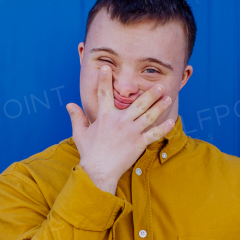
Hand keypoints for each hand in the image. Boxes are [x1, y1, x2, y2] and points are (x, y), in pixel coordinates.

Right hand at [66, 67, 175, 193]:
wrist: (99, 171)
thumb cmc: (89, 152)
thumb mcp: (80, 133)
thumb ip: (77, 117)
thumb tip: (69, 105)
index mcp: (104, 116)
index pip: (104, 93)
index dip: (105, 79)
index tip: (107, 67)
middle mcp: (120, 121)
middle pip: (138, 103)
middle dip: (150, 93)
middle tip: (159, 85)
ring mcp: (131, 132)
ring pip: (149, 115)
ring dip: (159, 106)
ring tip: (168, 97)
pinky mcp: (139, 143)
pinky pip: (154, 134)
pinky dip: (163, 128)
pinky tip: (170, 121)